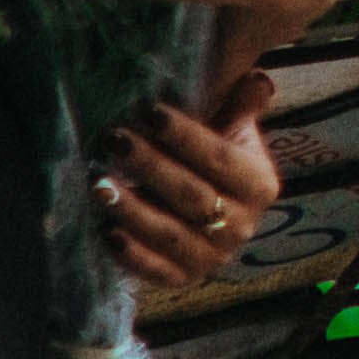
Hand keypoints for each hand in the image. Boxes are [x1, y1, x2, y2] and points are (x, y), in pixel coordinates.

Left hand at [100, 71, 284, 291]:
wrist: (211, 215)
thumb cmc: (213, 162)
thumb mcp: (232, 130)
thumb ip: (243, 104)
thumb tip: (259, 79)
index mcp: (260, 185)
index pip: (220, 158)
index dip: (184, 135)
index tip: (147, 109)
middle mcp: (244, 225)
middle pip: (192, 194)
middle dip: (149, 165)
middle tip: (113, 138)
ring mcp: (214, 256)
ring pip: (170, 233)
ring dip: (131, 209)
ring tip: (98, 182)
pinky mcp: (184, 279)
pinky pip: (155, 270)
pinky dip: (130, 253)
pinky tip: (105, 230)